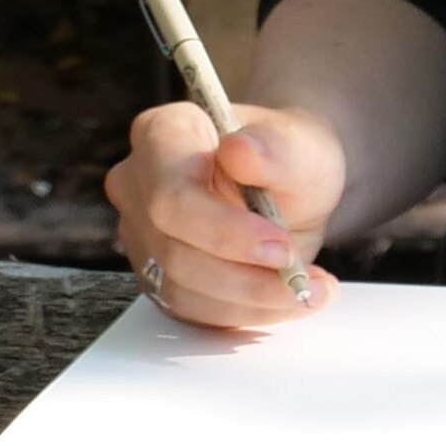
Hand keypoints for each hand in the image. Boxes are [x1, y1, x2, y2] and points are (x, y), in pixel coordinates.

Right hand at [102, 96, 342, 328]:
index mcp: (162, 135)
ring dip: (252, 299)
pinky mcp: (157, 275)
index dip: (223, 230)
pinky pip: (193, 310)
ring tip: (308, 289)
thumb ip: (275, 147)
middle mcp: (137, 185)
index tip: (281, 244)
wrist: (286, 186)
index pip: (169, 193)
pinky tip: (285, 298)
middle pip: (173, 249)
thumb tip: (240, 150)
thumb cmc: (286, 157)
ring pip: (181, 288)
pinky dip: (246, 311)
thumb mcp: (300, 145)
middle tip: (302, 275)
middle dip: (245, 274)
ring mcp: (142, 234)